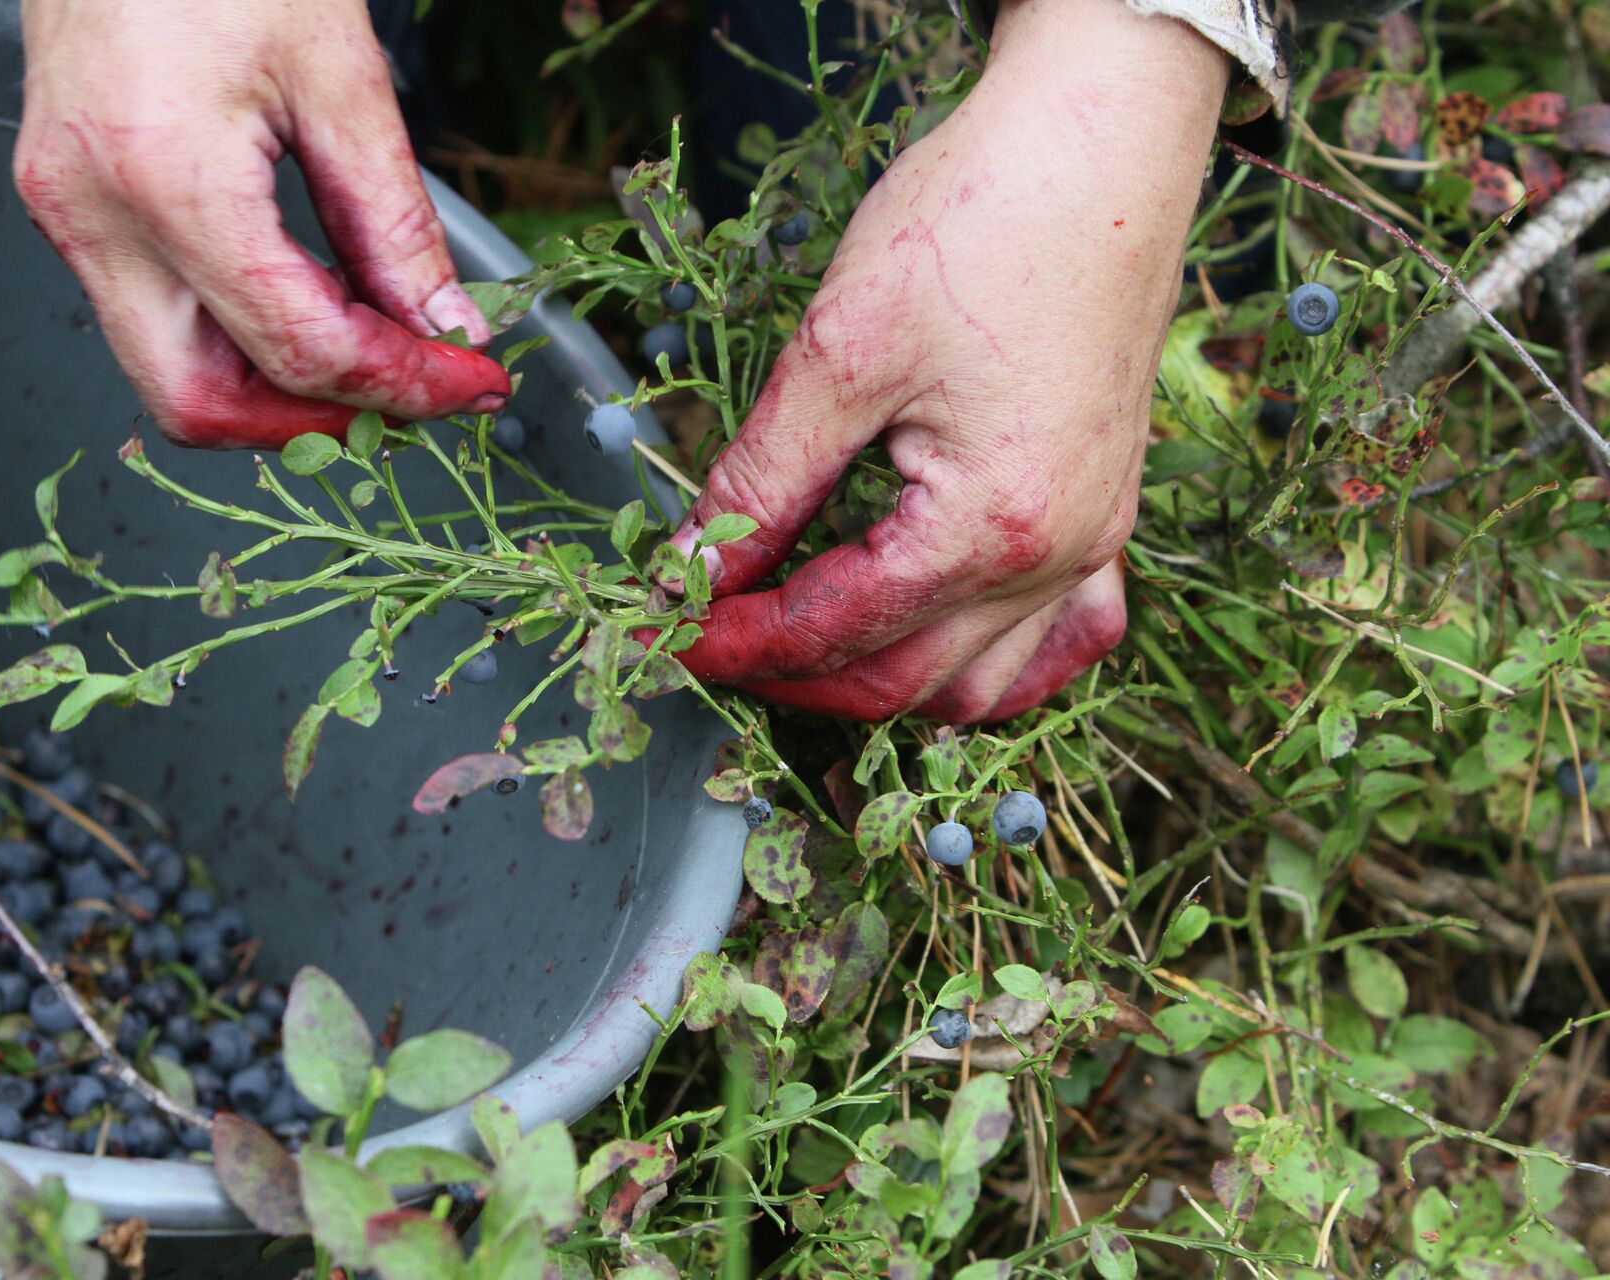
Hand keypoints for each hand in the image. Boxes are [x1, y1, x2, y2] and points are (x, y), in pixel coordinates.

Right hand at [14, 0, 509, 449]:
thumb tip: (443, 327)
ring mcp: (66, 213)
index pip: (299, 348)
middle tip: (410, 399)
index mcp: (165, 179)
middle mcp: (93, 215)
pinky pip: (152, 315)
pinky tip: (308, 304)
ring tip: (371, 353)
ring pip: (166, 372)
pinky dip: (236, 336)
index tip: (471, 382)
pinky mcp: (67, 201)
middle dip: (314, 422)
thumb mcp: (341, 77)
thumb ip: (393, 222)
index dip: (401, 385)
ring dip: (274, 389)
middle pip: (198, 402)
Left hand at [662, 0, 1226, 720]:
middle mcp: (1056, 556)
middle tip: (707, 639)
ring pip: (982, 682)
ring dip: (883, 684)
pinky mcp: (1104, 507)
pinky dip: (993, 662)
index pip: (834, 629)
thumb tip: (690, 568)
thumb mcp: (838, 354)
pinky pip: (1064, 635)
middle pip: (901, 680)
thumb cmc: (979, 221)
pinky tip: (940, 643)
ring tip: (799, 649)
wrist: (1099, 138)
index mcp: (989, 527)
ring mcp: (1093, 538)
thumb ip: (761, 479)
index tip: (663, 629)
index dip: (734, 639)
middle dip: (791, 675)